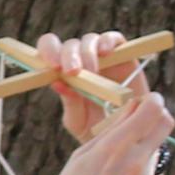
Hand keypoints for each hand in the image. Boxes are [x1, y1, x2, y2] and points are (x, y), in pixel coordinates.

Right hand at [28, 32, 173, 174]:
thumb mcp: (82, 155)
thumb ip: (111, 131)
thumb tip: (133, 110)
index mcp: (115, 147)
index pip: (153, 109)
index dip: (152, 100)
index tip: (145, 100)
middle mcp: (136, 163)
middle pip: (166, 124)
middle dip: (156, 116)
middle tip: (141, 118)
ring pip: (155, 149)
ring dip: (142, 146)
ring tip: (115, 162)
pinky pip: (148, 173)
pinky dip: (136, 171)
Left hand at [33, 32, 154, 143]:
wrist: (127, 135)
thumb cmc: (97, 129)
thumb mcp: (78, 121)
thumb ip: (70, 102)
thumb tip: (56, 83)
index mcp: (63, 74)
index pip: (49, 50)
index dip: (47, 52)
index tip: (52, 67)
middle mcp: (81, 61)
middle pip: (69, 45)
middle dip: (68, 56)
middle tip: (72, 73)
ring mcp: (102, 56)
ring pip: (89, 40)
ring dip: (87, 53)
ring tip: (92, 72)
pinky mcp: (123, 54)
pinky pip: (113, 38)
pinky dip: (108, 41)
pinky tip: (106, 53)